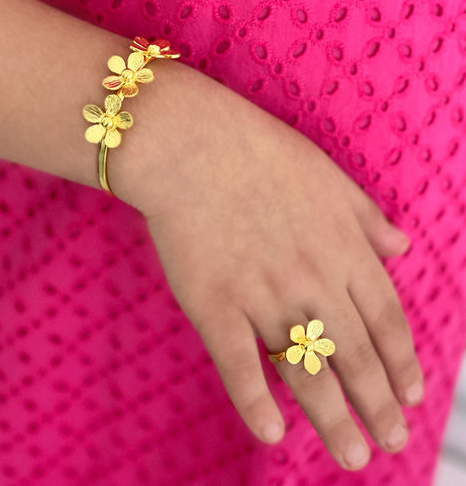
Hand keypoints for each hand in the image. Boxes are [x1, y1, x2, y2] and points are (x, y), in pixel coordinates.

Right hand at [121, 68, 423, 470]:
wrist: (189, 144)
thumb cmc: (258, 152)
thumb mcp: (329, 175)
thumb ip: (366, 217)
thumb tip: (402, 247)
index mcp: (342, 247)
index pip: (385, 319)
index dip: (401, 362)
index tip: (410, 396)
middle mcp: (311, 278)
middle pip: (355, 355)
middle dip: (377, 405)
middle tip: (389, 441)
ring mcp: (262, 294)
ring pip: (306, 371)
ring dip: (333, 419)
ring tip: (352, 455)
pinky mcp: (213, 304)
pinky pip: (239, 363)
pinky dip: (255, 403)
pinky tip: (273, 435)